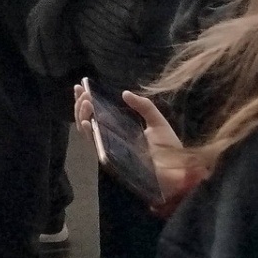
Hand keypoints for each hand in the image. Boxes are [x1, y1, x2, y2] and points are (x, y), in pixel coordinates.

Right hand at [74, 83, 201, 205]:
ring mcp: (110, 148)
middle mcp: (111, 137)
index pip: (97, 112)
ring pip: (87, 131)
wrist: (178, 171)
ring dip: (82, 115)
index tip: (81, 85)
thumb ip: (144, 106)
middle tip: (81, 90)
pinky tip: (86, 122)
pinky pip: (95, 146)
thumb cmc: (169, 149)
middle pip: (88, 119)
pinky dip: (88, 134)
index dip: (86, 100)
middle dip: (80, 104)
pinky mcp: (111, 159)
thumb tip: (125, 93)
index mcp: (120, 128)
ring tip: (84, 101)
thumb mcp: (157, 123)